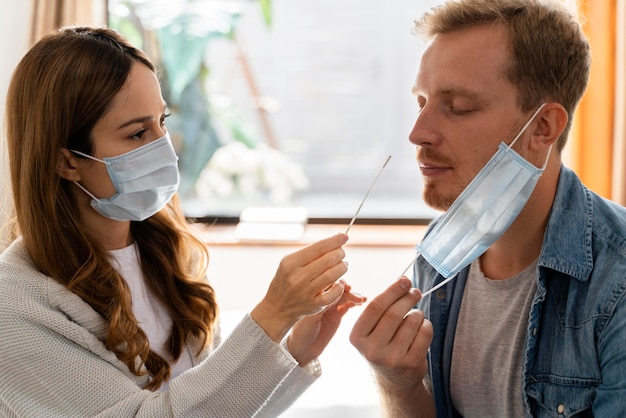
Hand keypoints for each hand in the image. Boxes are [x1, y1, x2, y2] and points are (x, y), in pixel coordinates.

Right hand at [251, 233, 348, 342]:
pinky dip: (340, 286)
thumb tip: (335, 240)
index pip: (318, 247)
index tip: (344, 236)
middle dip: (340, 253)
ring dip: (342, 267)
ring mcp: (306, 292)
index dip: (334, 240)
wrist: (277, 307)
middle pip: (328, 260)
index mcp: (291, 263)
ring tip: (343, 265)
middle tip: (342, 253)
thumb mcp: (290, 264)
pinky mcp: (314, 305)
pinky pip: (334, 294)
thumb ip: (310, 253)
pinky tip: (338, 282)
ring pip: (333, 275)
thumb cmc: (287, 280)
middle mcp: (298, 277)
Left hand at [287, 281, 365, 365]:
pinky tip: (359, 304)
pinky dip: (354, 303)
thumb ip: (322, 306)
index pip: (327, 284)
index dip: (336, 283)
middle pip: (337, 289)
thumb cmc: (301, 333)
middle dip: (347, 290)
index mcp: (313, 297)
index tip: (345, 285)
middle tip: (355, 294)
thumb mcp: (310, 319)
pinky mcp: (337, 315)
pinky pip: (348, 305)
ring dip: (353, 296)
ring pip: (344, 296)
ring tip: (361, 300)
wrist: (303, 350)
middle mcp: (322, 299)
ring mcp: (331, 307)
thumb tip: (334, 293)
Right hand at [350, 277, 432, 395]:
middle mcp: (371, 350)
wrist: (393, 381)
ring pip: (411, 321)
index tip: (404, 280)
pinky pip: (424, 333)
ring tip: (416, 315)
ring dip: (417, 313)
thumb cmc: (382, 346)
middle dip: (408, 297)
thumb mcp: (371, 331)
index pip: (375, 307)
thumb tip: (402, 282)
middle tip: (415, 292)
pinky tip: (421, 328)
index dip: (392, 291)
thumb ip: (382, 308)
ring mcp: (392, 358)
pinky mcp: (411, 363)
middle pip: (394, 313)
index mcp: (357, 337)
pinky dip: (426, 324)